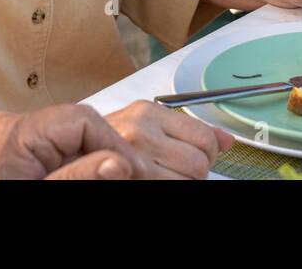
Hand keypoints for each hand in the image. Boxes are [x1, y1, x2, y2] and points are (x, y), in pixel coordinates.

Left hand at [0, 104, 142, 179]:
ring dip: (86, 162)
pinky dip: (67, 168)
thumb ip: (76, 178)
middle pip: (75, 130)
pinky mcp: (8, 160)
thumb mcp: (36, 192)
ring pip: (65, 144)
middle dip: (102, 153)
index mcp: (19, 133)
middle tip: (124, 177)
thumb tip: (118, 163)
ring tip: (103, 177)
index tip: (132, 170)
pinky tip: (78, 178)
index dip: (111, 143)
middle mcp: (14, 131)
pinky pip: (48, 156)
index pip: (80, 119)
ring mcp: (10, 145)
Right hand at [103, 99, 234, 178]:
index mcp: (148, 112)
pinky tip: (155, 181)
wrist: (73, 155)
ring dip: (182, 182)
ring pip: (190, 180)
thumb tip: (228, 140)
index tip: (196, 157)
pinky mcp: (132, 177)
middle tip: (175, 170)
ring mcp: (134, 157)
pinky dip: (170, 187)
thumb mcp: (147, 126)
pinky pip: (172, 188)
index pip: (205, 137)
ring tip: (162, 176)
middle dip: (195, 171)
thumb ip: (188, 130)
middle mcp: (140, 131)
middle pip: (201, 162)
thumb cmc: (110, 142)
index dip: (207, 153)